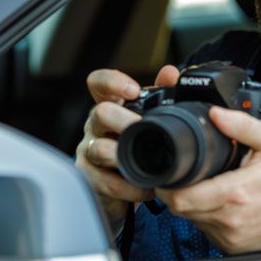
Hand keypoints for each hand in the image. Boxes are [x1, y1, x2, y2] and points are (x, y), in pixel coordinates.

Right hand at [75, 65, 179, 229]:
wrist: (125, 188)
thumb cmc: (138, 145)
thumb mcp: (151, 118)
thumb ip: (162, 94)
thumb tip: (171, 73)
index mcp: (111, 106)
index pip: (99, 83)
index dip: (112, 82)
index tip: (133, 90)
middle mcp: (96, 126)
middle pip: (100, 113)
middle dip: (124, 121)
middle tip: (144, 128)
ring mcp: (89, 152)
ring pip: (100, 149)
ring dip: (127, 157)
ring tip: (150, 164)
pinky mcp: (90, 179)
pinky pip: (107, 182)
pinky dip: (130, 187)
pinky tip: (147, 188)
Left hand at [155, 106, 260, 253]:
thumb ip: (240, 125)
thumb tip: (215, 114)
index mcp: (236, 192)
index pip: (181, 197)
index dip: (169, 185)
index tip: (172, 173)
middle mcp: (231, 219)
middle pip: (181, 209)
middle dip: (179, 191)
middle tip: (190, 176)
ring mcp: (231, 236)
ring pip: (192, 220)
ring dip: (193, 204)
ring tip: (210, 188)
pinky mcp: (232, 247)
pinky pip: (206, 230)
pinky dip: (206, 217)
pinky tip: (221, 204)